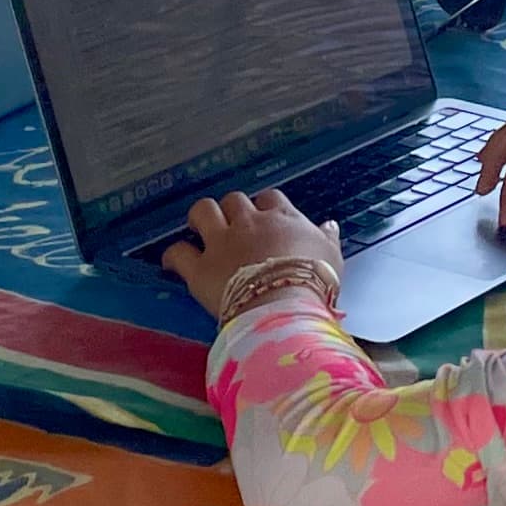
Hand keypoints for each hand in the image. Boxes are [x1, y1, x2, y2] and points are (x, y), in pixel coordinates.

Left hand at [165, 190, 342, 317]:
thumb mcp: (331, 257)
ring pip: (203, 210)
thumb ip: (327, 238)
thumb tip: (329, 226)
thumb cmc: (314, 283)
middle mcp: (248, 223)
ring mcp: (221, 243)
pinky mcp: (200, 269)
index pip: (269, 198)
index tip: (265, 219)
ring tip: (199, 227)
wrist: (286, 307)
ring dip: (200, 217)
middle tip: (232, 226)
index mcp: (281, 218)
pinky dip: (174, 255)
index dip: (264, 207)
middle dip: (232, 210)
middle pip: (235, 200)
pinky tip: (173, 261)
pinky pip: (178, 252)